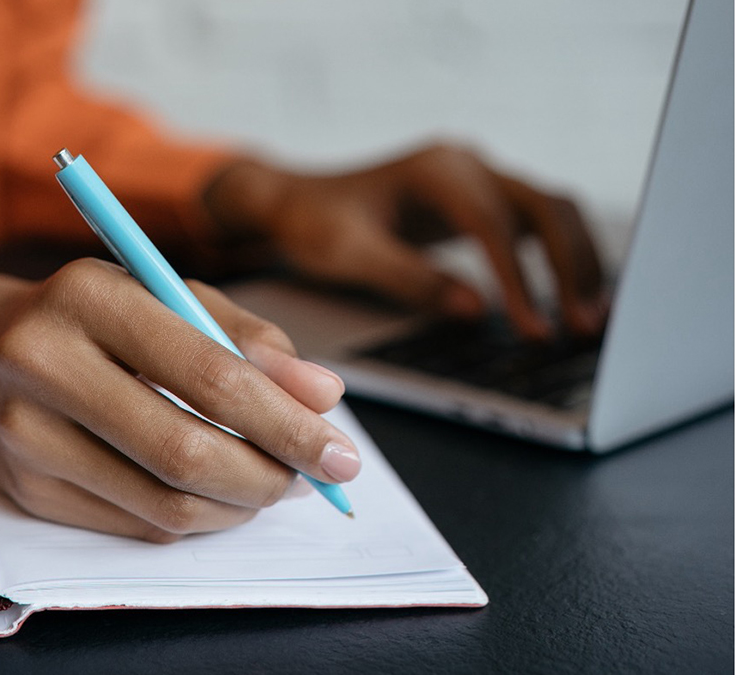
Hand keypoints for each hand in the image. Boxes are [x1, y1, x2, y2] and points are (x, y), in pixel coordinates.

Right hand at [0, 260, 357, 541]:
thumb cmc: (89, 317)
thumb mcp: (165, 294)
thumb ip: (247, 337)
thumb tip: (322, 396)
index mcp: (88, 295)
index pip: (207, 373)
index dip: (286, 422)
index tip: (340, 450)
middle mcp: (42, 363)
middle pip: (184, 450)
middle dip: (270, 476)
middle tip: (313, 479)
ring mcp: (23, 435)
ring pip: (163, 502)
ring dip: (239, 505)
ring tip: (271, 483)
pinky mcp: (24, 490)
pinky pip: (136, 524)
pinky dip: (195, 517)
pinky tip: (216, 494)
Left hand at [204, 143, 605, 338]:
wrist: (294, 202)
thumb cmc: (313, 223)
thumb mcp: (347, 254)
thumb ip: (409, 279)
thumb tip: (474, 310)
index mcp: (436, 170)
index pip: (493, 223)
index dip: (518, 278)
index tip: (532, 327)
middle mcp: (466, 164)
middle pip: (546, 206)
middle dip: (572, 267)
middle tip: (585, 326)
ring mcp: (479, 179)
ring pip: (553, 211)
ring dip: (578, 262)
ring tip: (591, 319)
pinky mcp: (482, 201)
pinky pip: (537, 225)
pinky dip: (561, 259)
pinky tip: (571, 300)